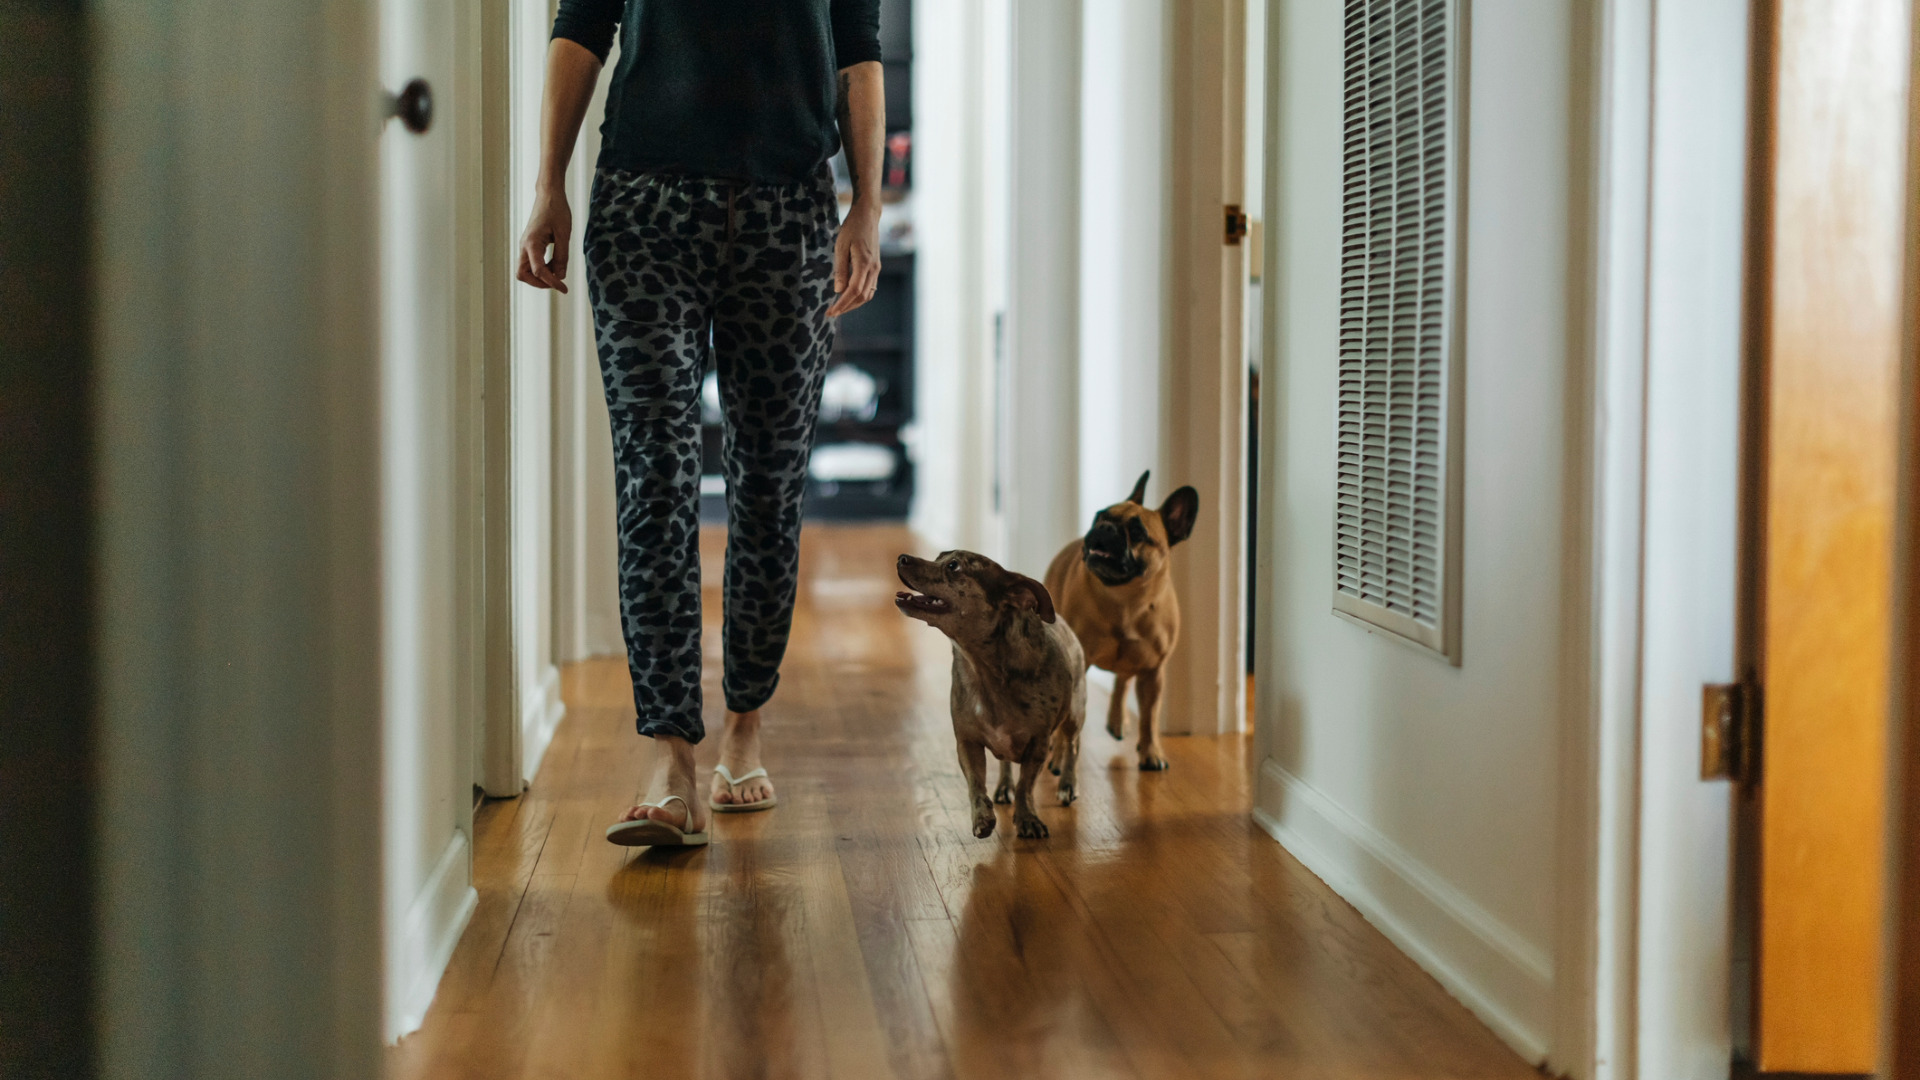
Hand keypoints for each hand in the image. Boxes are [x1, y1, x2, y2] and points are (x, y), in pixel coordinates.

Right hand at [516, 187, 571, 292]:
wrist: (549, 194)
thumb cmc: (557, 210)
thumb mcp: (564, 234)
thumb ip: (562, 256)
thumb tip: (560, 276)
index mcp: (532, 243)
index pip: (539, 271)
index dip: (552, 283)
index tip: (564, 289)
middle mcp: (524, 246)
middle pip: (523, 275)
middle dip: (539, 283)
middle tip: (556, 282)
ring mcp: (525, 245)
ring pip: (525, 270)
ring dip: (541, 276)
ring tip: (558, 270)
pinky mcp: (529, 244)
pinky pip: (531, 263)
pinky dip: (542, 268)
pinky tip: (555, 263)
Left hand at [825, 199, 879, 316]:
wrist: (868, 216)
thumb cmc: (852, 228)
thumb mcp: (841, 246)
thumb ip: (840, 269)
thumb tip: (838, 290)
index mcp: (864, 264)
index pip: (853, 291)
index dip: (842, 304)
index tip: (831, 312)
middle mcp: (873, 269)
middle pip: (862, 297)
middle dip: (847, 307)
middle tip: (832, 312)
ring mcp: (876, 269)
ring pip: (867, 295)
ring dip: (854, 304)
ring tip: (839, 307)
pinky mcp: (876, 268)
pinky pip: (870, 288)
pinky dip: (859, 296)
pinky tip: (848, 297)